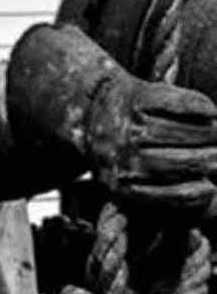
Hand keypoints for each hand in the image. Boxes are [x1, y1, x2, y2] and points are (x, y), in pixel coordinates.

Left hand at [87, 73, 216, 214]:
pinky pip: (174, 103)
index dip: (199, 193)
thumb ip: (160, 193)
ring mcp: (129, 126)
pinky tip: (211, 113)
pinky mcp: (136, 98)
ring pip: (178, 133)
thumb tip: (208, 195)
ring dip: (207, 133)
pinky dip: (197, 107)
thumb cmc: (118, 152)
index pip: (169, 196)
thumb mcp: (127, 181)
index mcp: (122, 185)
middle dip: (208, 160)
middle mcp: (124, 156)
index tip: (211, 188)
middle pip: (178, 163)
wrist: (89, 111)